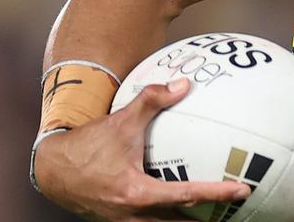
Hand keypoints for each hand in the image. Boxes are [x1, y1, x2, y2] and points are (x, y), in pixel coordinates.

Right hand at [35, 78, 250, 220]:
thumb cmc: (88, 145)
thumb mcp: (121, 120)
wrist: (51, 168)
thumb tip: (184, 84)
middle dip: (207, 221)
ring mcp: (124, 221)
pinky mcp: (118, 220)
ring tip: (215, 216)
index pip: (187, 195)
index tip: (242, 190)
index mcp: (136, 193)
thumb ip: (152, 100)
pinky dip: (168, 218)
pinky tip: (181, 209)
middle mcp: (132, 213)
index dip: (217, 193)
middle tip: (235, 211)